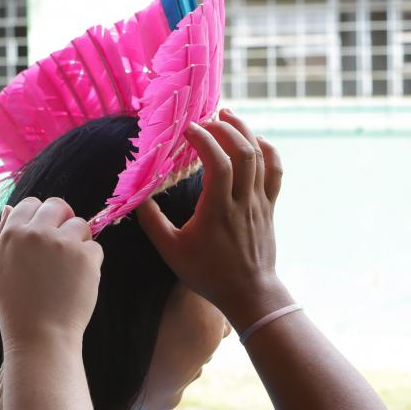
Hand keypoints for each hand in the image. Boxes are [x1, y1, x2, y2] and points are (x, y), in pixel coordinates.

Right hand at [0, 197, 103, 349]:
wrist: (40, 334)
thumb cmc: (16, 305)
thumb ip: (4, 235)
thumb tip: (10, 207)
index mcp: (13, 233)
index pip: (31, 202)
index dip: (40, 215)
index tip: (44, 231)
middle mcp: (37, 233)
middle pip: (58, 206)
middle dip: (62, 220)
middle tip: (61, 245)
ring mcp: (63, 243)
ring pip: (80, 225)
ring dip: (78, 241)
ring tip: (68, 268)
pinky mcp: (86, 257)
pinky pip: (95, 247)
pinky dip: (90, 262)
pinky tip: (77, 280)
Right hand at [136, 109, 290, 331]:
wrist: (249, 294)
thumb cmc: (208, 274)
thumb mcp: (171, 251)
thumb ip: (152, 222)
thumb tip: (136, 196)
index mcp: (218, 210)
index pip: (218, 162)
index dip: (204, 139)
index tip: (187, 129)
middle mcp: (242, 201)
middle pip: (243, 152)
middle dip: (225, 127)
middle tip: (205, 118)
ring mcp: (259, 203)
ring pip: (260, 157)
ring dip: (244, 131)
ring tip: (227, 115)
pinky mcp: (269, 207)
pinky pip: (275, 172)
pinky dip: (268, 150)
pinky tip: (256, 139)